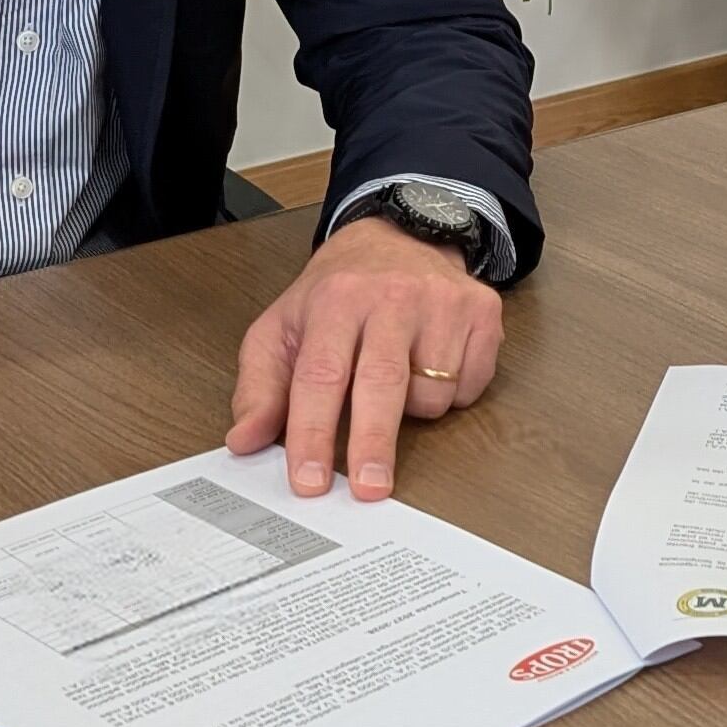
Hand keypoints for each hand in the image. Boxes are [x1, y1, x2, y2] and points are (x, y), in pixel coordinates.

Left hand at [228, 214, 498, 498]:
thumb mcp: (282, 329)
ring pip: (431, 394)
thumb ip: (259, 388)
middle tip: (367, 490)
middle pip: (382, 383)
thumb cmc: (337, 293)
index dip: (313, 433)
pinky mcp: (482, 311)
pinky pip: (469, 386)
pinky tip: (433, 366)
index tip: (310, 480)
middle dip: (373, 443)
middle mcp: (392, 296)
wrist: (398, 236)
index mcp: (335, 299)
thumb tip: (245, 440)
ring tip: (396, 380)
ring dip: (411, 411)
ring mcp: (443, 302)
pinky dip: (450, 394)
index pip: (320, 376)